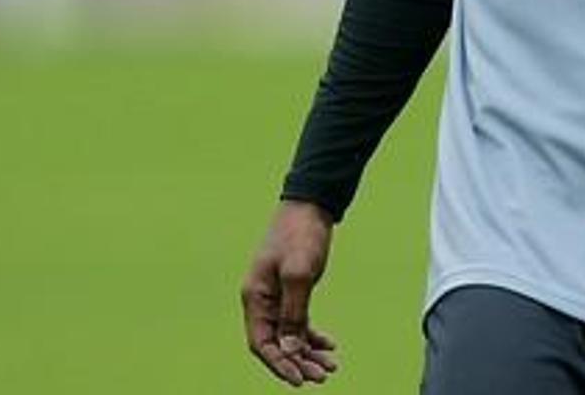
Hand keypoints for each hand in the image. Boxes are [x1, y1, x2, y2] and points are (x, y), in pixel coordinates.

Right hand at [241, 200, 340, 384]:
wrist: (310, 206)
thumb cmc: (300, 235)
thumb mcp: (299, 274)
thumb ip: (292, 313)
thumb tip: (288, 350)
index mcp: (255, 296)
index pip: (260, 343)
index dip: (278, 364)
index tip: (300, 380)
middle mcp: (261, 300)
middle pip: (275, 344)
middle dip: (297, 363)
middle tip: (322, 376)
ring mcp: (276, 296)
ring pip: (288, 336)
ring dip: (306, 353)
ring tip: (330, 366)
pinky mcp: (291, 291)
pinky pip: (297, 323)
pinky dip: (311, 336)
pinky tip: (328, 345)